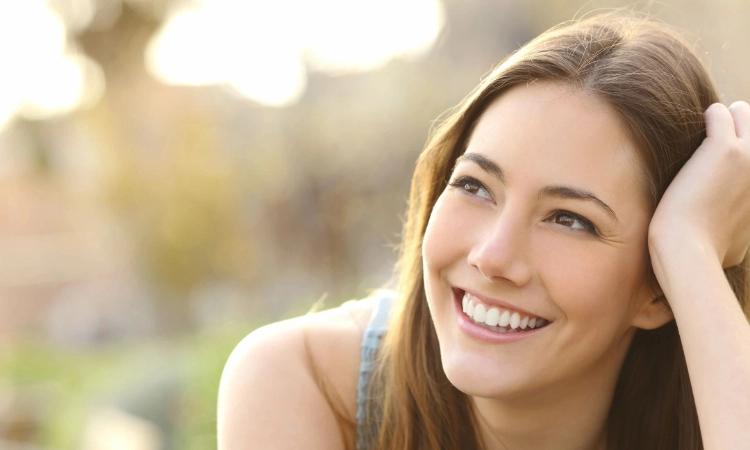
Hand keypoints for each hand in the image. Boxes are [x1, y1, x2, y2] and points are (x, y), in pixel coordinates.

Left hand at [649, 101, 749, 267]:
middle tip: (708, 141)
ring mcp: (749, 155)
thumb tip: (737, 240)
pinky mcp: (723, 148)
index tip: (720, 156)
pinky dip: (703, 118)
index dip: (740, 145)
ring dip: (719, 118)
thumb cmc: (705, 251)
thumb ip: (743, 227)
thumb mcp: (739, 244)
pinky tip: (688, 131)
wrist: (689, 250)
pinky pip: (718, 113)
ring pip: (741, 111)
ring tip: (697, 136)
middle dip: (734, 126)